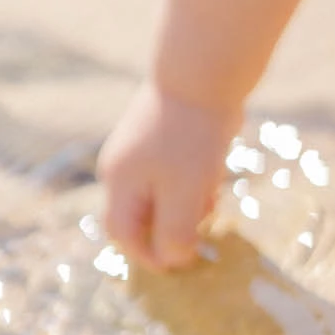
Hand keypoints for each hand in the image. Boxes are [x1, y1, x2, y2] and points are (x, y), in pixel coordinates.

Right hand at [98, 80, 235, 270]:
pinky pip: (175, 168)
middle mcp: (123, 165)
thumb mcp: (185, 194)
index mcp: (119, 182)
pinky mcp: (162, 131)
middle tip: (204, 221)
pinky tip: (214, 169)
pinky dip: (194, 178)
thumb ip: (174, 233)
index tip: (182, 264)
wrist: (204, 71)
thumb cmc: (191, 138)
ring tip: (213, 191)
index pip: (123, 234)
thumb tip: (173, 261)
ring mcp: (141, 145)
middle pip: (143, 214)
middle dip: (173, 225)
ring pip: (162, 191)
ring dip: (188, 202)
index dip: (149, 255)